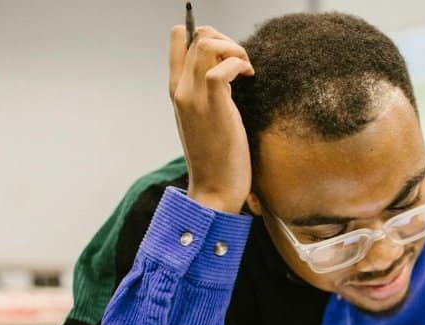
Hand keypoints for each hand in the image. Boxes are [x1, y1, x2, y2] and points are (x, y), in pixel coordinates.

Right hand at [168, 24, 253, 213]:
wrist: (214, 189)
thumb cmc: (215, 157)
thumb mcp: (206, 118)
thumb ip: (208, 93)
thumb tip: (226, 71)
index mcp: (176, 91)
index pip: (178, 41)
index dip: (204, 34)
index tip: (225, 53)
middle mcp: (181, 90)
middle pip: (198, 37)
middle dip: (226, 41)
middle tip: (242, 64)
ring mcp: (195, 99)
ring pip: (206, 46)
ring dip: (233, 48)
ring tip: (246, 69)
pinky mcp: (214, 108)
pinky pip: (221, 70)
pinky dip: (238, 64)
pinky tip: (248, 76)